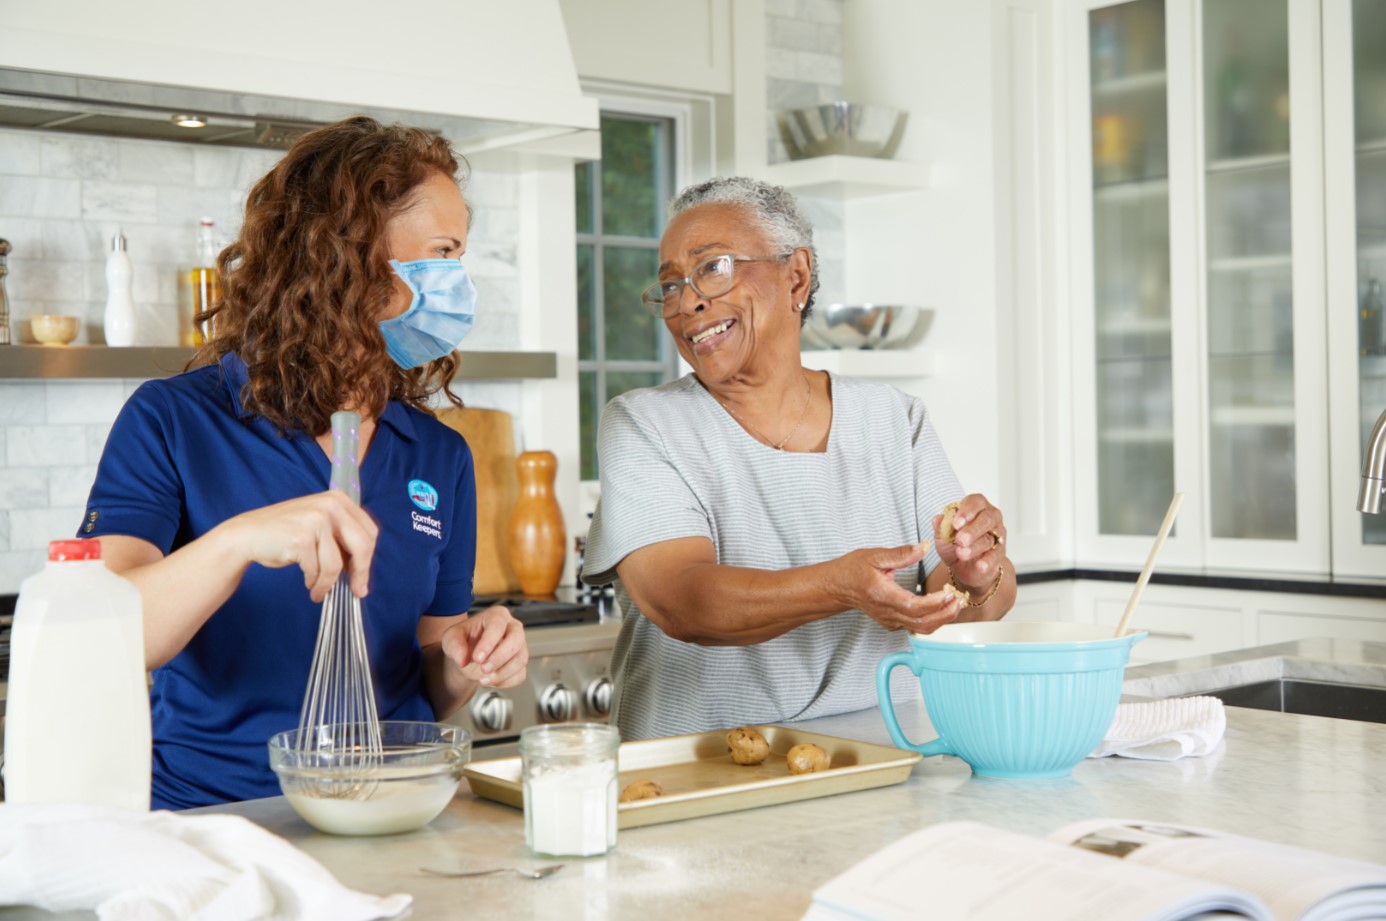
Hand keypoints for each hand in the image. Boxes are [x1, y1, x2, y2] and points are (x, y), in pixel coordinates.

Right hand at [217, 490, 378, 601]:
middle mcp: (330, 505)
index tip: (364, 577)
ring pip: (336, 564)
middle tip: (357, 592)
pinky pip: (317, 570)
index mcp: (339, 499)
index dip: (369, 558)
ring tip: (319, 591)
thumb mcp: (320, 525)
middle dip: (361, 573)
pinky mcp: (301, 538)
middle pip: (362, 546)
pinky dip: (314, 582)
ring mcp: (315, 520)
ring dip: (328, 584)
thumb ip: (343, 538)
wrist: (247, 535)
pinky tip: (308, 582)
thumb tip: (363, 571)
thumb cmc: (286, 534)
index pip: (369, 531)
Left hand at [440, 606, 528, 688]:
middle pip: (517, 639)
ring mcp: (519, 646)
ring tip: (483, 679)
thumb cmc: (463, 641)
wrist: (468, 655)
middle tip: (484, 669)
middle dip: (500, 657)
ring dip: (502, 673)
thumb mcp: (451, 638)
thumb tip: (462, 659)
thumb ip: (454, 645)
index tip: (477, 658)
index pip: (498, 625)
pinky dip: (505, 682)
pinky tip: (491, 680)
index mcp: (497, 615)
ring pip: (521, 659)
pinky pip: (520, 674)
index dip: (489, 642)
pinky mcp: (520, 663)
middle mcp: (512, 628)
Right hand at [833, 542, 964, 632]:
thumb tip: (924, 547)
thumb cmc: (853, 569)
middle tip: (961, 598)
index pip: (914, 606)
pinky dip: (934, 619)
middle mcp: (887, 613)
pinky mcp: (892, 623)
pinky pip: (917, 627)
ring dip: (943, 619)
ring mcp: (890, 621)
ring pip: (922, 629)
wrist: (838, 587)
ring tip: (957, 603)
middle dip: (946, 613)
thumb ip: (901, 553)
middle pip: (922, 623)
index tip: (950, 591)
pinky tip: (943, 606)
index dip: (935, 602)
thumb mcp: (874, 555)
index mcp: (883, 595)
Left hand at [934, 493, 1006, 593]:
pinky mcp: (1000, 552)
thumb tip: (937, 519)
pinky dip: (987, 561)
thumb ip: (941, 527)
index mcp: (976, 507)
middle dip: (972, 530)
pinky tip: (980, 565)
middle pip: (986, 519)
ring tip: (961, 554)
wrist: (964, 566)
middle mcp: (990, 517)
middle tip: (960, 540)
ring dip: (974, 547)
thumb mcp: (943, 536)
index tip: (956, 524)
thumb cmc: (954, 544)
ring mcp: (997, 535)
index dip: (966, 512)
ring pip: (988, 539)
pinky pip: (995, 555)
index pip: (975, 502)